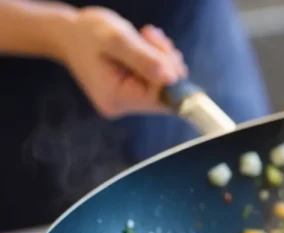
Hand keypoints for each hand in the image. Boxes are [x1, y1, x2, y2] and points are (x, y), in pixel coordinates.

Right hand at [54, 7, 186, 117]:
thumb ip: (143, 58)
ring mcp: (128, 99)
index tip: (158, 46)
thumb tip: (171, 79)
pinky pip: (157, 78)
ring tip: (146, 34)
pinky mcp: (132, 90)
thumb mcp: (116, 39)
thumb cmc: (87, 32)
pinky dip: (158, 58)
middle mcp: (123, 106)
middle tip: (150, 35)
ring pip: (165, 82)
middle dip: (166, 61)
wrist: (68, 32)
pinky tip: (146, 42)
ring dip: (163, 56)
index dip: (170, 72)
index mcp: (116, 98)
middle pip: (165, 90)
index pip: (162, 96)